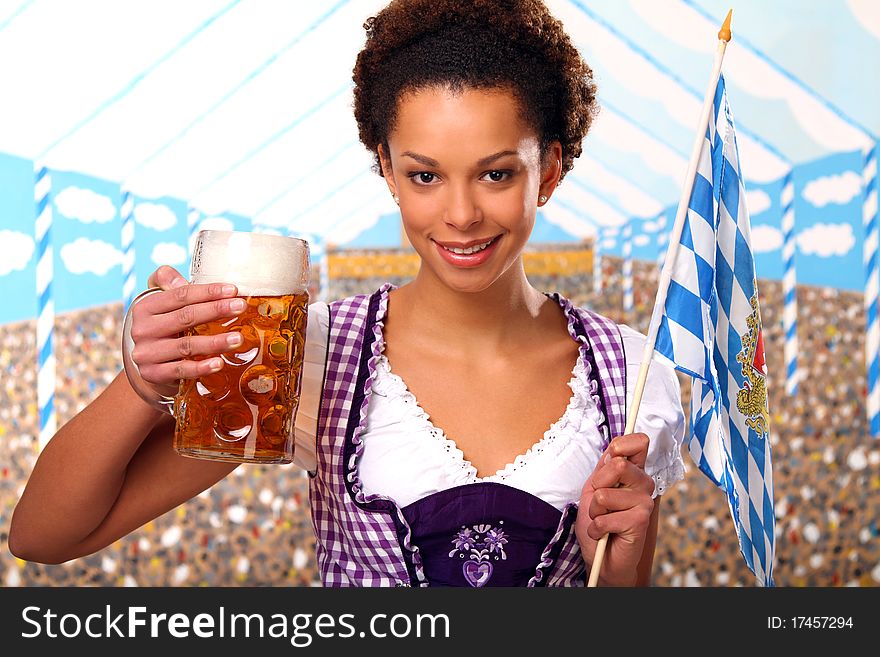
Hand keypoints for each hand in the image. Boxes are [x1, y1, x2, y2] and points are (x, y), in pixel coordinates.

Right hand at [128, 265, 245, 397]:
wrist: (149, 364)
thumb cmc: (163, 327)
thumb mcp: (160, 303)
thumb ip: (168, 284)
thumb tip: (181, 278)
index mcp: (145, 307)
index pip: (180, 295)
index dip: (208, 292)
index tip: (233, 290)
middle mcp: (143, 330)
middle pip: (185, 317)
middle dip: (216, 310)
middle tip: (241, 307)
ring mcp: (147, 354)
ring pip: (186, 346)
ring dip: (215, 342)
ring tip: (238, 338)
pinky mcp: (153, 374)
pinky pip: (181, 370)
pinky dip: (201, 367)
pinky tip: (219, 363)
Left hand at [575, 432, 654, 585]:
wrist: (602, 558)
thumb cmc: (598, 522)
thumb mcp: (593, 489)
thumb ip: (603, 469)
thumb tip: (614, 449)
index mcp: (633, 472)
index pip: (638, 442)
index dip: (621, 445)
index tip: (612, 456)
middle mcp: (643, 484)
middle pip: (618, 463)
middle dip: (597, 485)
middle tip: (600, 502)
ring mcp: (644, 502)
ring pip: (604, 494)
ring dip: (594, 511)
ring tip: (602, 520)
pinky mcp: (641, 521)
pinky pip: (604, 517)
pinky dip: (596, 529)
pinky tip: (604, 534)